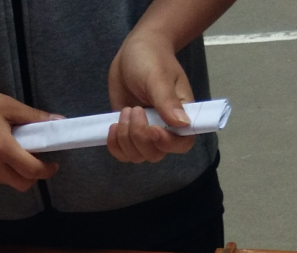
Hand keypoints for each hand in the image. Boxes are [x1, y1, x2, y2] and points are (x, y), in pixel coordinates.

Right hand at [0, 88, 58, 190]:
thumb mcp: (7, 105)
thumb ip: (34, 117)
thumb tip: (59, 122)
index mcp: (1, 147)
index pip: (31, 170)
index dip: (46, 170)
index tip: (52, 163)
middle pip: (22, 184)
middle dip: (33, 176)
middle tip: (34, 160)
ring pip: (8, 182)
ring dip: (15, 172)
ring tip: (9, 151)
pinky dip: (0, 171)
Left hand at [106, 28, 195, 162]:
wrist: (134, 52)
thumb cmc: (152, 59)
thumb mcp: (158, 77)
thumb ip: (167, 101)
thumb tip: (183, 124)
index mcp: (181, 116)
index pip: (181, 144)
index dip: (167, 144)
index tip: (152, 128)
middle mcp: (165, 129)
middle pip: (155, 154)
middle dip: (139, 137)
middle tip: (134, 109)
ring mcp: (145, 133)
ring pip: (137, 156)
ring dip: (125, 138)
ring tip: (125, 111)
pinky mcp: (128, 132)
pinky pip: (122, 152)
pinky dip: (115, 145)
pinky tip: (113, 125)